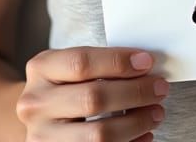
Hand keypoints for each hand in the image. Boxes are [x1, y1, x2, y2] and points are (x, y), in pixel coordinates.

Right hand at [16, 46, 167, 140]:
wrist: (37, 115)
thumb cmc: (62, 86)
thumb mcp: (68, 65)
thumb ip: (99, 63)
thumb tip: (144, 66)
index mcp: (41, 69)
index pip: (82, 62)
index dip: (118, 62)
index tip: (147, 62)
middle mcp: (36, 104)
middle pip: (93, 98)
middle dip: (134, 93)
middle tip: (159, 88)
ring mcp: (42, 137)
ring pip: (99, 135)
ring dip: (135, 123)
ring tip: (155, 113)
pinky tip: (143, 134)